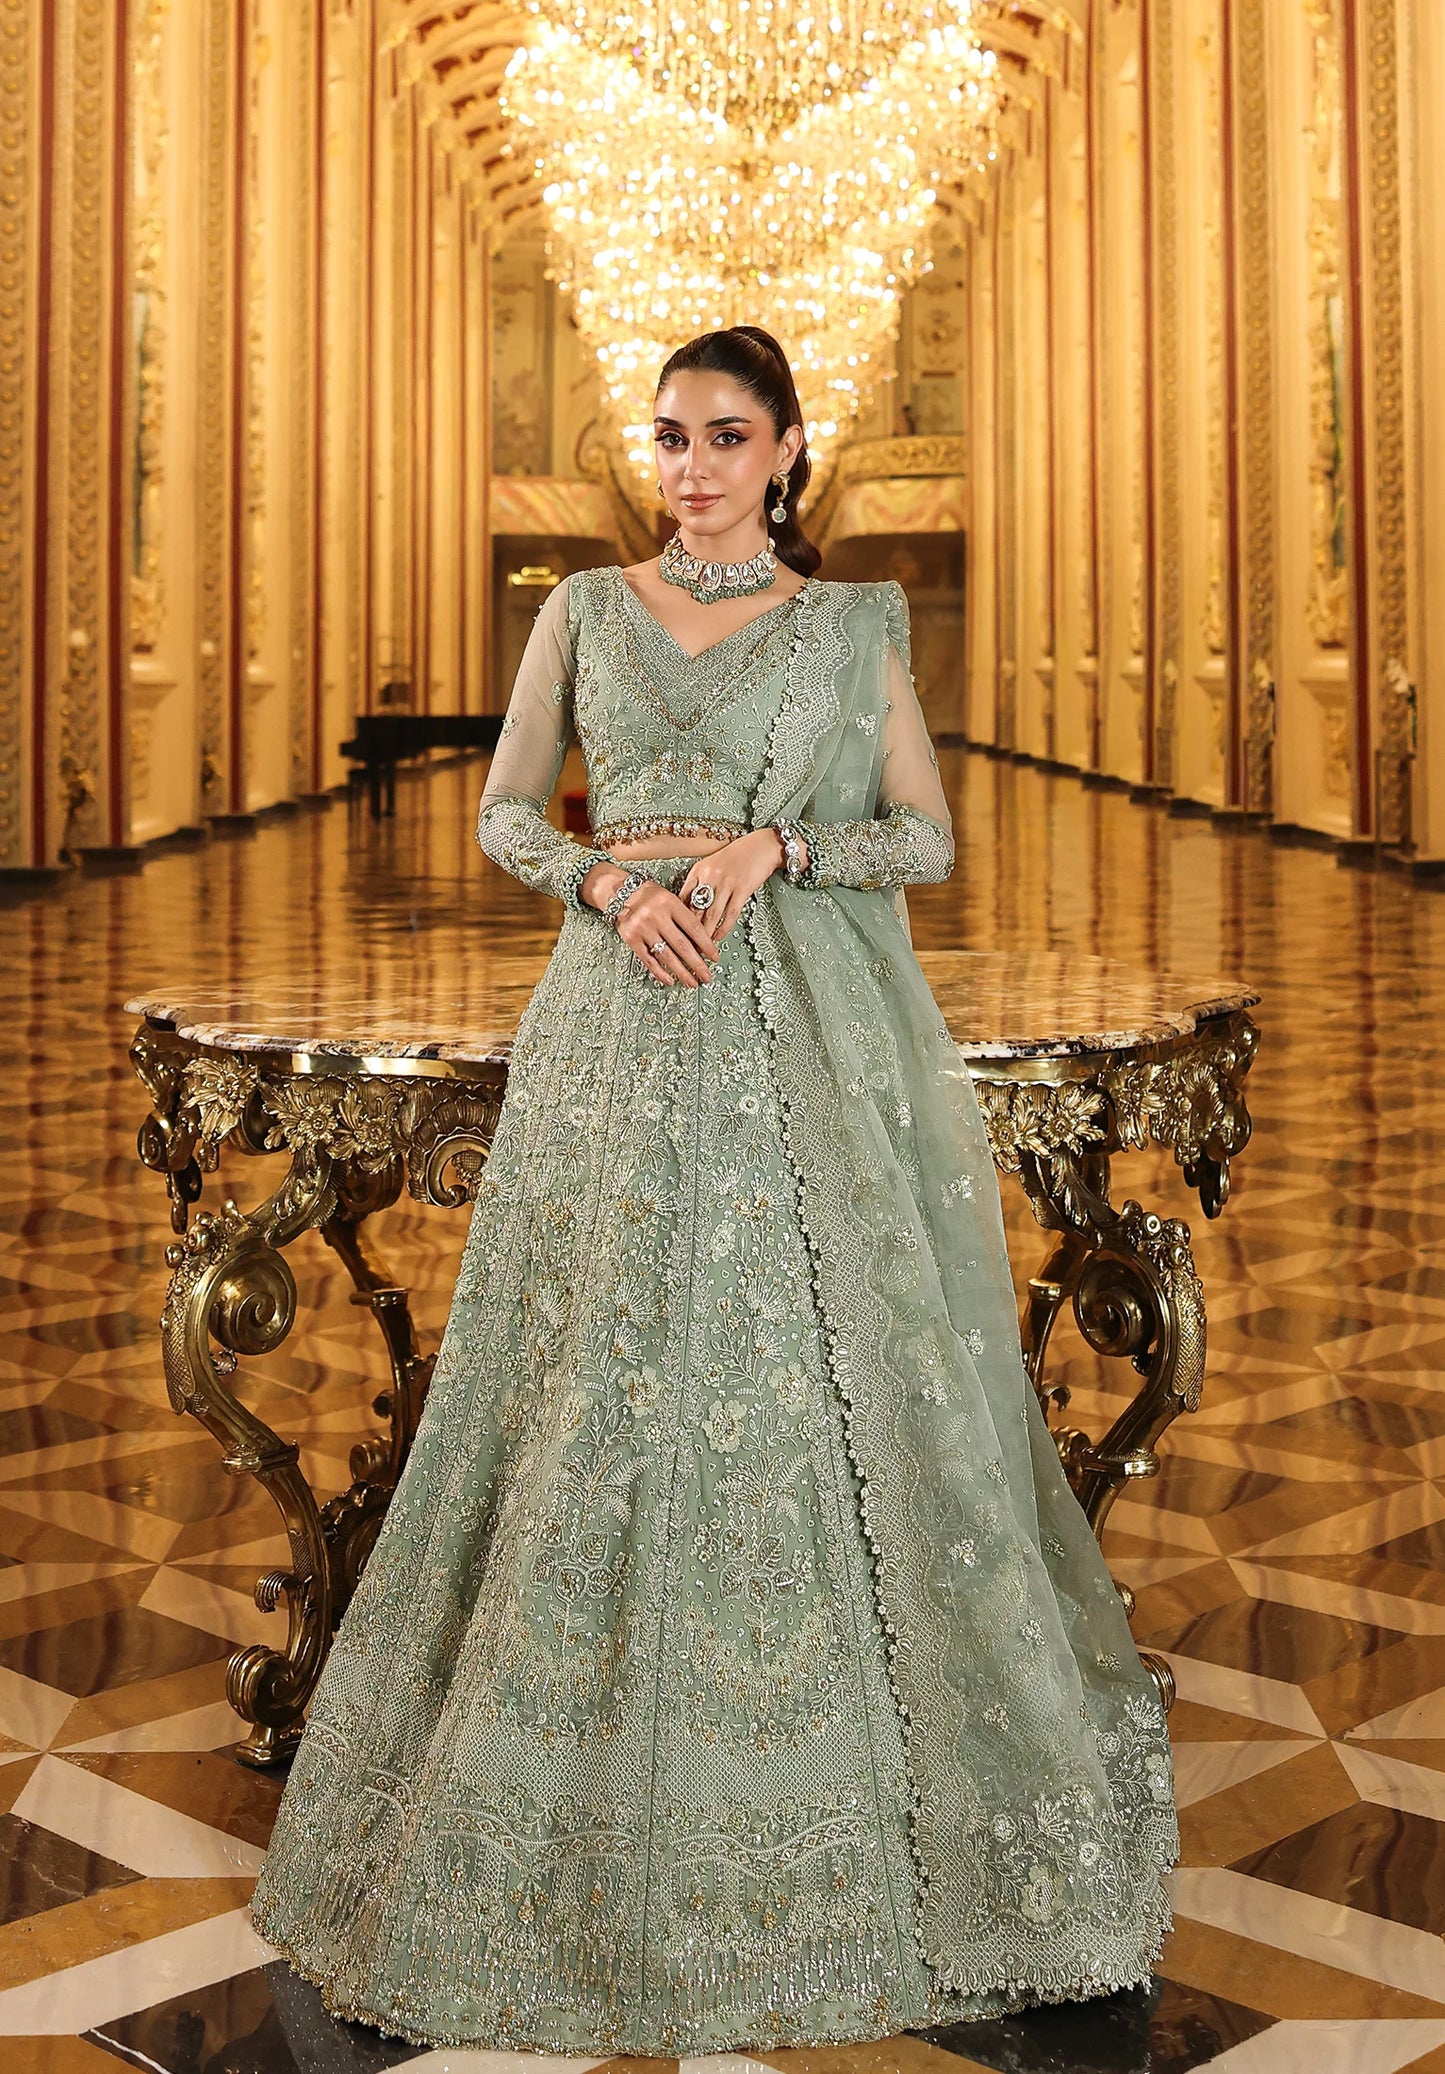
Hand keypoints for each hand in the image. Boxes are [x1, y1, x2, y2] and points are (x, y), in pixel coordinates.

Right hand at [580, 862, 721, 987]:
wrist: (618, 891)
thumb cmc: (648, 895)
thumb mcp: (669, 898)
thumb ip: (683, 916)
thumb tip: (701, 943)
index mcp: (670, 903)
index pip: (693, 928)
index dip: (706, 945)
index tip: (715, 957)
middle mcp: (656, 916)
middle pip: (682, 946)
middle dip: (697, 964)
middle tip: (707, 977)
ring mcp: (642, 928)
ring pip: (667, 956)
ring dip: (682, 972)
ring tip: (692, 982)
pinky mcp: (631, 939)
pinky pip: (648, 960)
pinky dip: (660, 972)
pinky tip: (671, 980)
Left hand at [677, 829, 801, 943]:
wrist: (761, 846)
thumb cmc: (736, 857)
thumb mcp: (712, 866)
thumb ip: (700, 885)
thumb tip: (688, 910)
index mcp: (698, 870)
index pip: (682, 897)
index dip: (677, 918)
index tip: (674, 933)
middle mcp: (709, 876)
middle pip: (695, 909)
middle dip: (689, 932)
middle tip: (685, 947)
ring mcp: (726, 882)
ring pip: (712, 915)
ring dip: (706, 935)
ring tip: (701, 949)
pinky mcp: (742, 888)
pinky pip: (730, 914)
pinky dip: (723, 928)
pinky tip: (719, 937)